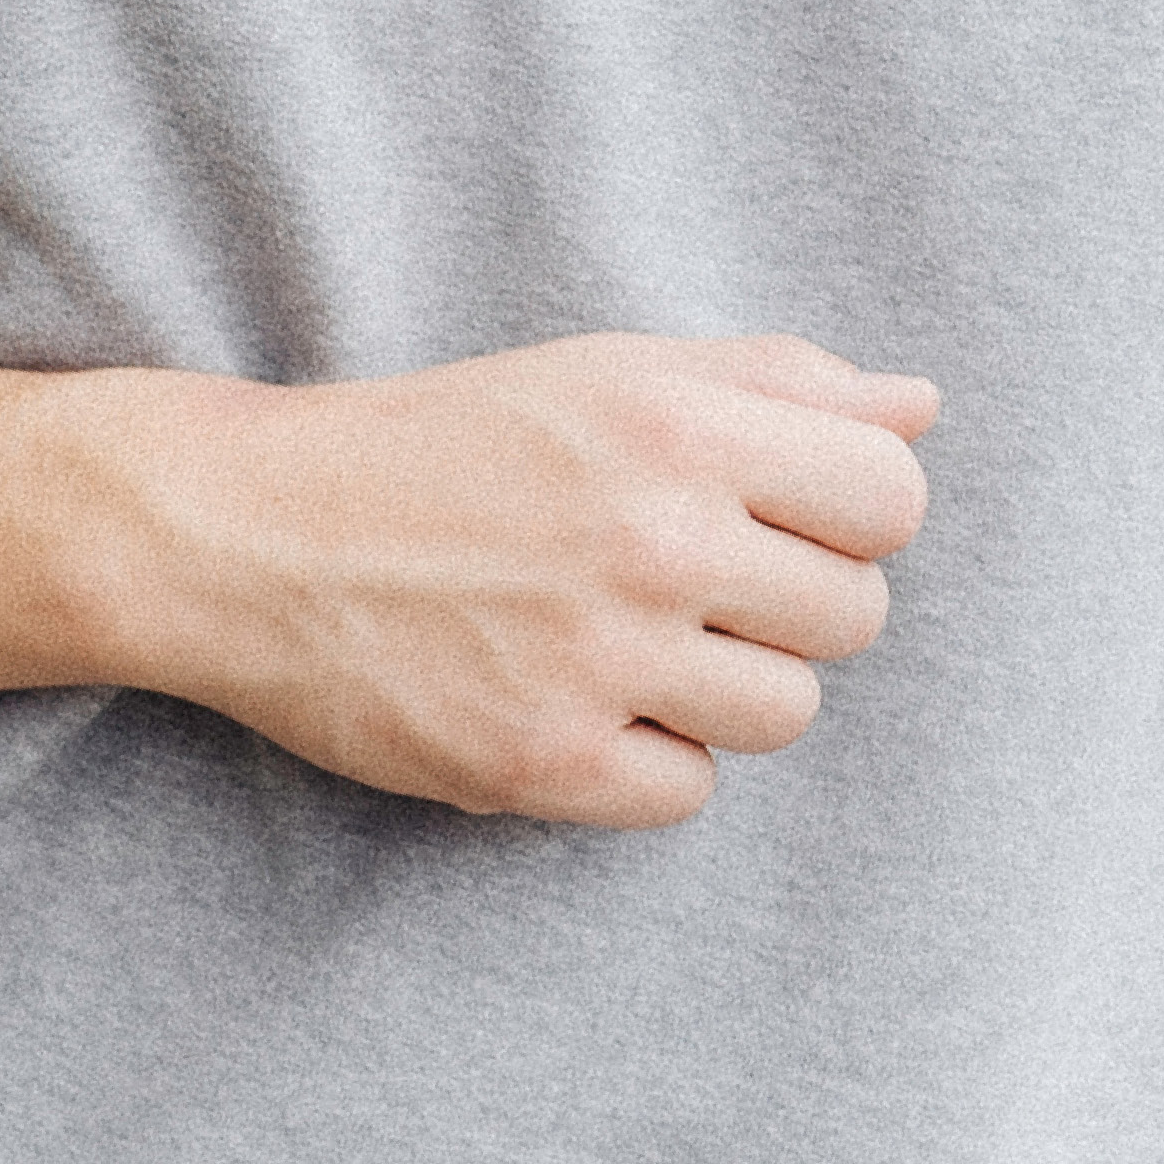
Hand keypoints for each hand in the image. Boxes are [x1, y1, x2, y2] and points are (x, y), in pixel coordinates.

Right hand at [123, 330, 936, 829]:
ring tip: (617, 640)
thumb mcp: (596, 372)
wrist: (243, 531)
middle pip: (852, 615)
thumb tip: (920, 406)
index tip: (766, 512)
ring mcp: (601, 657)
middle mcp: (651, 538)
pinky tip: (566, 697)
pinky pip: (688, 791)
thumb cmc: (433, 442)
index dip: (845, 511)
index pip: (888, 495)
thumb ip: (767, 380)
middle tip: (673, 579)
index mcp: (671, 424)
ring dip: (717, 687)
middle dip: (780, 602)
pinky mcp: (546, 760)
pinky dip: (639, 757)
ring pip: (784, 713)